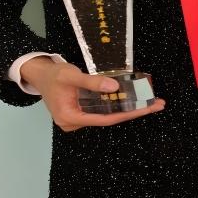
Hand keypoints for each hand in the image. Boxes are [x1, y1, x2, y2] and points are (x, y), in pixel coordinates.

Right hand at [31, 61, 165, 132]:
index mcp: (70, 118)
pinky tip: (132, 99)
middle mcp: (74, 124)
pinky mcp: (80, 114)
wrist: (39, 74)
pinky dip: (116, 104)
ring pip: (106, 115)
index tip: (147, 108)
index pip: (105, 119)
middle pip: (109, 118)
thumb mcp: (71, 75)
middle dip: (133, 111)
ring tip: (150, 101)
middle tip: (157, 104)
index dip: (128, 113)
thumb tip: (114, 87)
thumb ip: (91, 82)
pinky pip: (101, 111)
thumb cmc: (53, 74)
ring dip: (127, 107)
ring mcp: (77, 121)